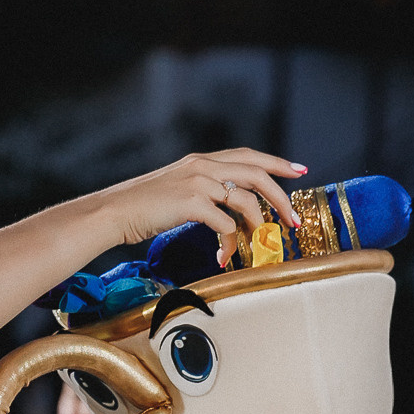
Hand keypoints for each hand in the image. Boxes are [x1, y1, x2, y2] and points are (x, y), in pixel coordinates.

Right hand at [106, 149, 304, 255]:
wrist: (115, 212)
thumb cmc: (142, 208)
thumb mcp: (177, 190)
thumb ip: (203, 191)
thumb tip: (227, 211)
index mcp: (201, 161)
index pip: (248, 155)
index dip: (276, 163)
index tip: (299, 171)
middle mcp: (203, 166)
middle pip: (257, 174)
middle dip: (281, 198)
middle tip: (293, 220)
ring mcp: (198, 182)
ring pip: (246, 200)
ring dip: (259, 225)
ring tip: (261, 244)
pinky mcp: (191, 203)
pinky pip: (225, 225)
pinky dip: (230, 244)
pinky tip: (223, 257)